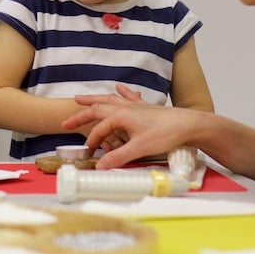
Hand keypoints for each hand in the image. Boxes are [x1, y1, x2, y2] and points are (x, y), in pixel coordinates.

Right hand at [62, 98, 196, 168]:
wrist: (188, 124)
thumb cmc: (165, 134)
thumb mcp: (139, 149)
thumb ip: (118, 158)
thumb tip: (100, 167)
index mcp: (120, 116)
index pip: (99, 130)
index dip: (92, 142)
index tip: (88, 153)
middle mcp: (125, 108)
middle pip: (97, 109)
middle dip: (80, 115)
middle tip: (66, 123)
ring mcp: (135, 106)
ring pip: (109, 99)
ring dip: (94, 99)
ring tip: (81, 98)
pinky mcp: (145, 107)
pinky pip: (129, 96)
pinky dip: (122, 91)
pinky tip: (119, 87)